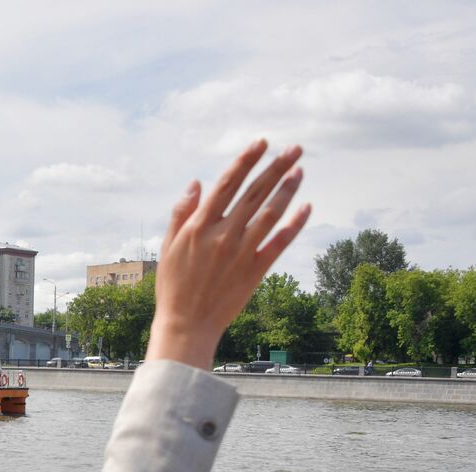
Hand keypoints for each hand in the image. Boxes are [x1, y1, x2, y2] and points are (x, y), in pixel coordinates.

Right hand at [147, 139, 310, 369]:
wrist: (186, 324)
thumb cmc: (173, 285)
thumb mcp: (169, 246)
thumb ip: (182, 213)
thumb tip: (197, 183)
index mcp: (200, 226)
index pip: (228, 184)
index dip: (246, 160)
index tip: (262, 142)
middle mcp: (224, 234)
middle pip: (255, 192)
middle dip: (276, 167)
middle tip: (295, 148)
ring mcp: (242, 252)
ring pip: (271, 212)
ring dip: (288, 189)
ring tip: (300, 170)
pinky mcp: (256, 270)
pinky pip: (280, 242)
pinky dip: (295, 223)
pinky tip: (306, 207)